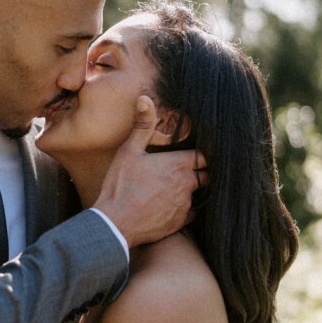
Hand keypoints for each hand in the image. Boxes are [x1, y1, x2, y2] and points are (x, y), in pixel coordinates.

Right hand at [93, 96, 206, 248]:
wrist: (115, 225)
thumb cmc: (120, 186)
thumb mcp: (129, 152)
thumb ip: (142, 125)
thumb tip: (145, 98)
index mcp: (178, 165)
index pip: (203, 156)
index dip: (198, 155)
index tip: (190, 154)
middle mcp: (187, 185)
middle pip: (206, 175)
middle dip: (199, 172)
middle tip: (184, 170)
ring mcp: (185, 205)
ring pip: (198, 194)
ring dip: (190, 190)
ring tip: (174, 189)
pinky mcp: (180, 223)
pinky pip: (191, 213)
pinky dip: (184, 209)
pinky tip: (170, 206)